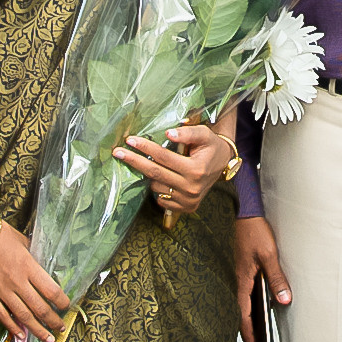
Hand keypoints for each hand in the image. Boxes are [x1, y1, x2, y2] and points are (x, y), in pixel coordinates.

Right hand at [0, 217, 70, 341]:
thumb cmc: (0, 234)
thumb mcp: (24, 242)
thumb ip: (33, 259)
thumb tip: (42, 269)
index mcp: (29, 267)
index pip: (51, 290)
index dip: (61, 301)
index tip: (66, 306)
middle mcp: (17, 281)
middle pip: (39, 307)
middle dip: (53, 321)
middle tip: (60, 328)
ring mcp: (1, 290)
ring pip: (23, 316)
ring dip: (37, 329)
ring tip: (47, 338)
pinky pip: (2, 315)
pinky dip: (12, 327)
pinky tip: (21, 335)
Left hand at [114, 124, 230, 215]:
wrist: (223, 164)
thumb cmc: (211, 146)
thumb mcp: (204, 134)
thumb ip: (187, 133)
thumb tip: (168, 134)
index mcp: (196, 169)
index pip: (164, 157)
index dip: (145, 147)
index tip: (130, 140)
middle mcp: (192, 188)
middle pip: (155, 173)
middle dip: (134, 161)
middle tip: (118, 152)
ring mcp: (188, 201)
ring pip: (156, 187)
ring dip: (148, 174)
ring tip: (146, 163)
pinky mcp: (186, 208)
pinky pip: (162, 199)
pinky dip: (157, 188)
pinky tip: (160, 178)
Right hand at [235, 215, 291, 341]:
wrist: (247, 211)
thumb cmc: (256, 231)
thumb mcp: (269, 255)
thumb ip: (276, 278)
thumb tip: (284, 300)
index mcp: (243, 279)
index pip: (244, 312)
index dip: (249, 331)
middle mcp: (241, 278)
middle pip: (243, 309)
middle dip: (249, 328)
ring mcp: (243, 272)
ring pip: (247, 299)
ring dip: (252, 315)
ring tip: (260, 330)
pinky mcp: (247, 266)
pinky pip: (250, 289)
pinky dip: (255, 301)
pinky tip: (264, 304)